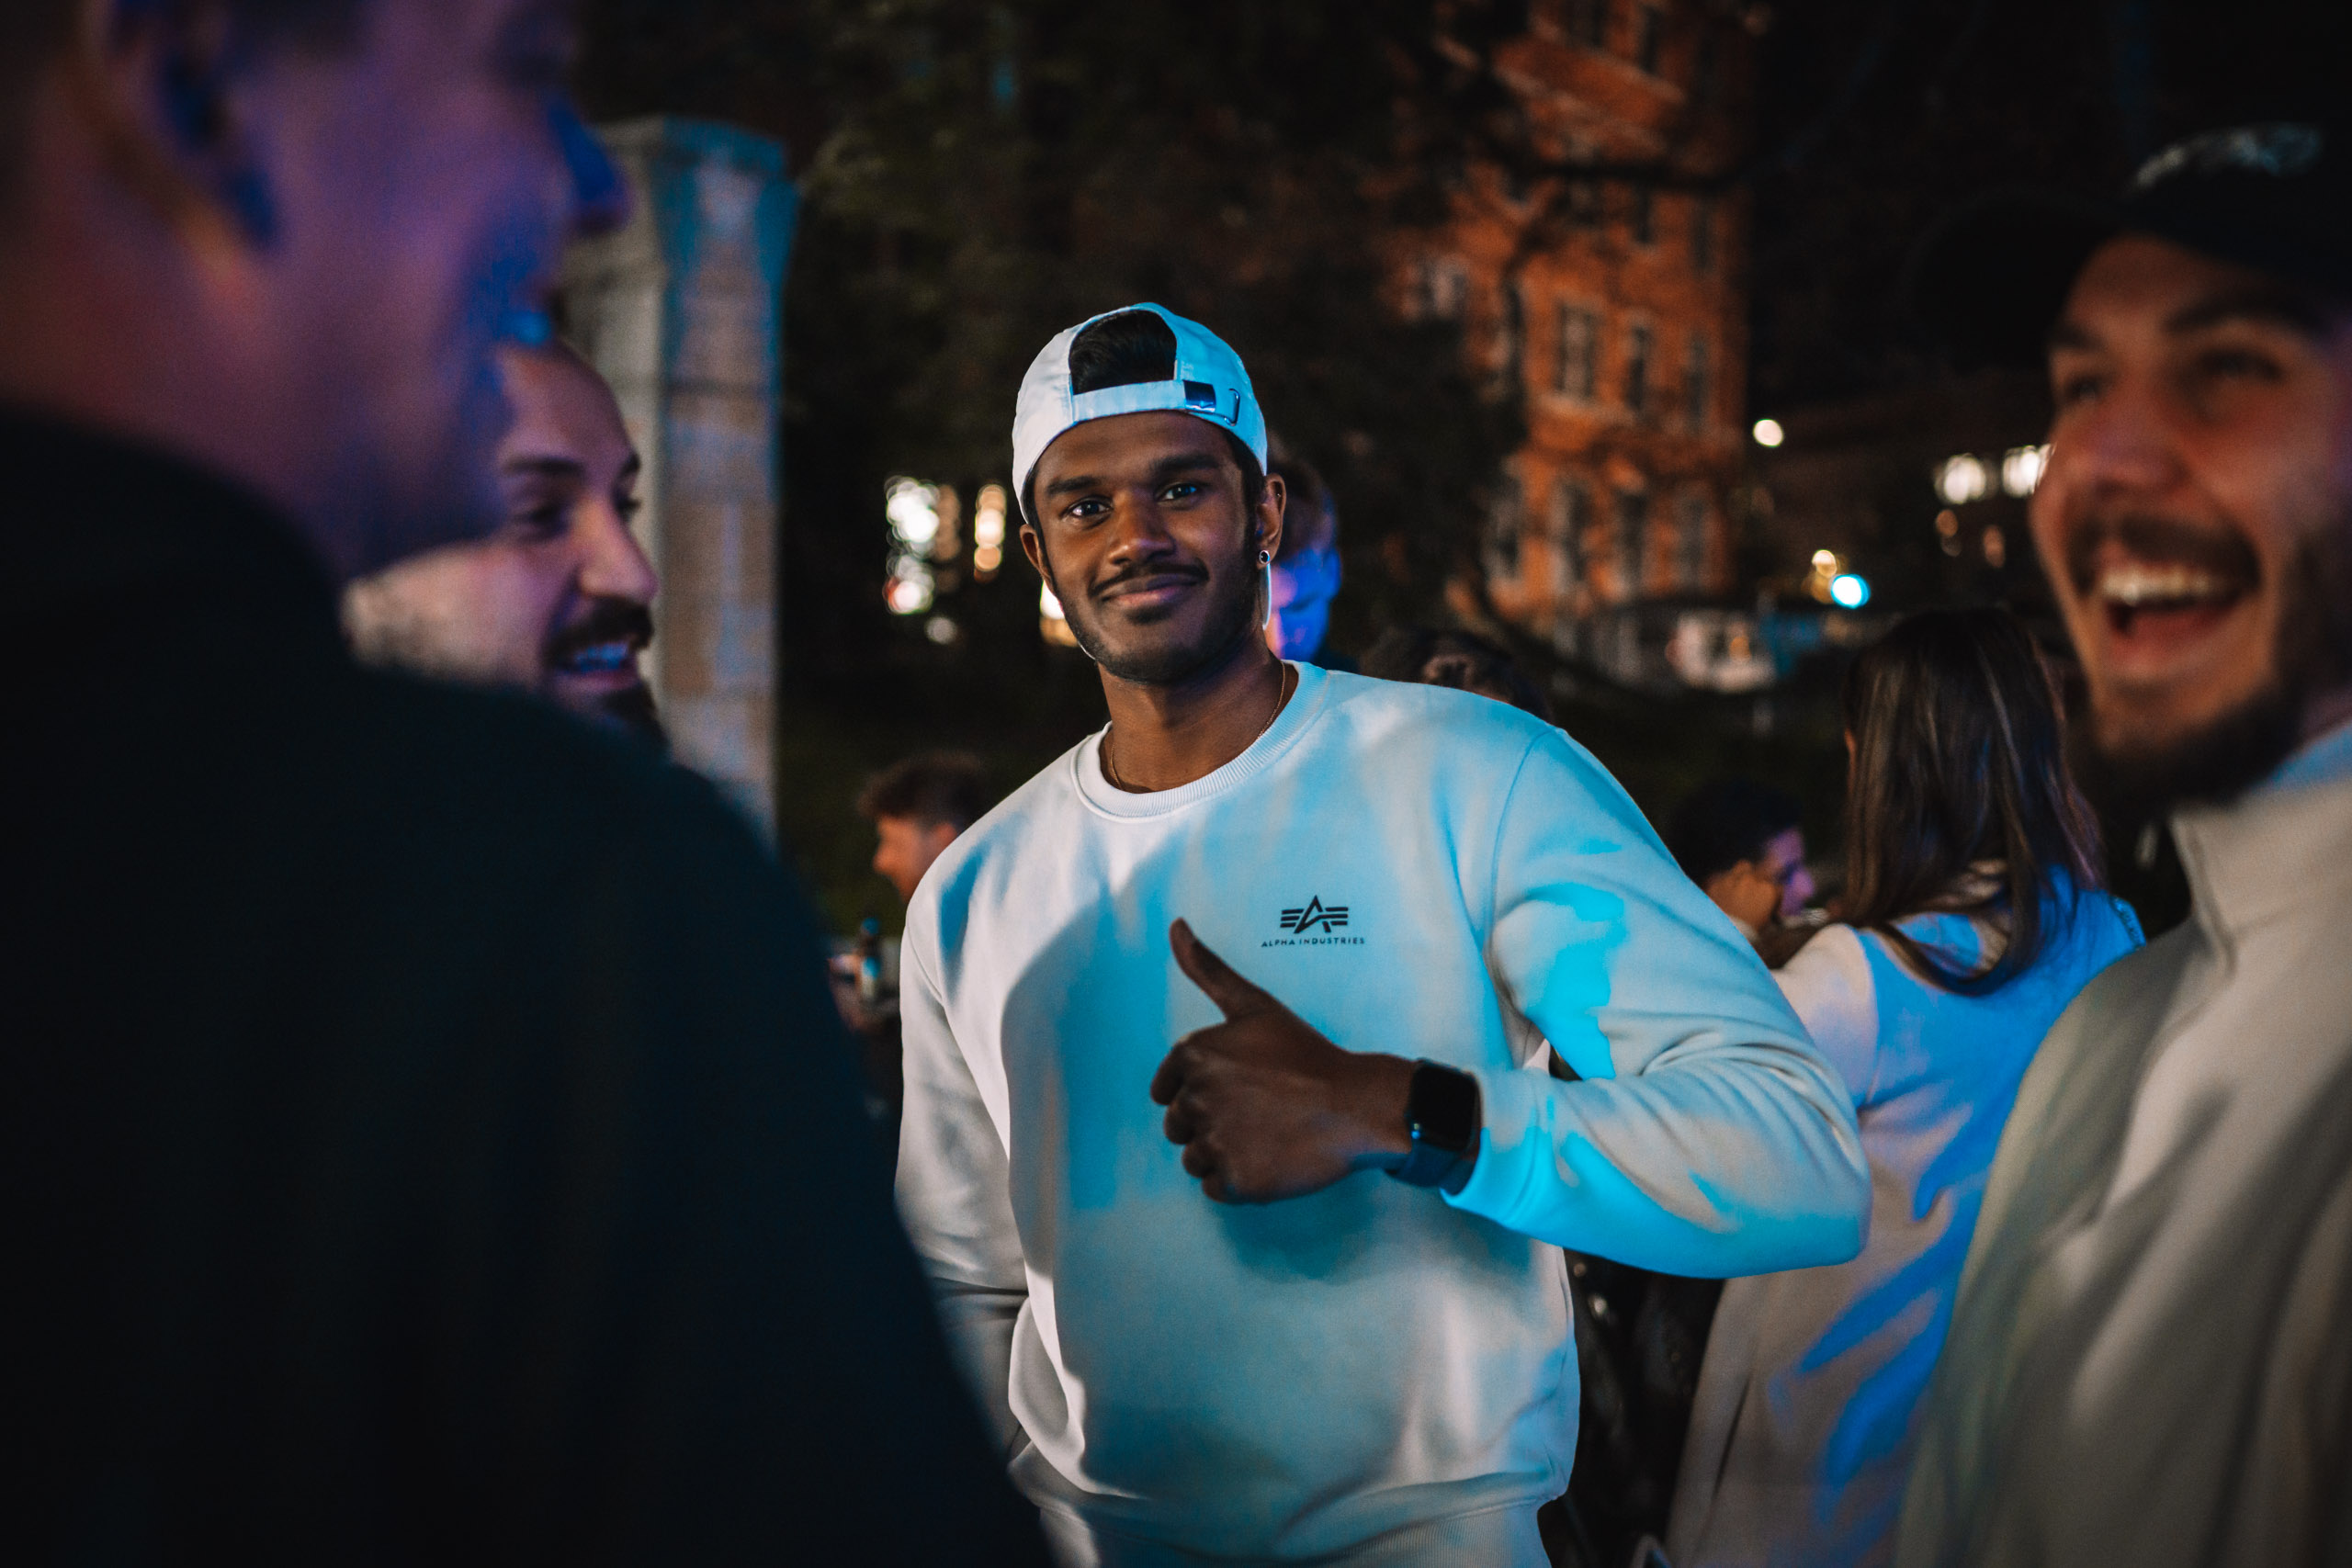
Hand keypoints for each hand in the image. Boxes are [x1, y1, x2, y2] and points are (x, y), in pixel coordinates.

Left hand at [1150, 919, 1416, 1203]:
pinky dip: (1238, 1181)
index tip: (1242, 1087)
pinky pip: (1214, 1187)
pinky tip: (1270, 1158)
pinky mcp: (1234, 1180)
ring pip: (1194, 1159)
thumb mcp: (1253, 1005)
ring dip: (1223, 1153)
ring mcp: (1214, 1140)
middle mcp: (1195, 1097)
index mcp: (1192, 1055)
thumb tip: (1174, 924)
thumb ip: (1206, 968)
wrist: (1357, 1106)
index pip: (1166, 1090)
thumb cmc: (1305, 1054)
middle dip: (1211, 1123)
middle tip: (1259, 1111)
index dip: (1204, 1091)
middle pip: (1178, 1126)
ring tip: (1266, 1134)